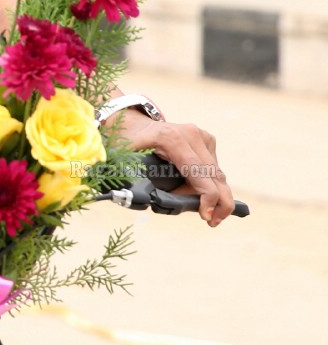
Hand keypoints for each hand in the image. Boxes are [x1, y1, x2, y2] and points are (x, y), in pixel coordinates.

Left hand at [115, 110, 235, 227]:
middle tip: (213, 222)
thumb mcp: (124, 160)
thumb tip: (148, 205)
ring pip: (217, 173)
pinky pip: (213, 167)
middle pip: (215, 175)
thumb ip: (134, 181)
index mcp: (172, 139)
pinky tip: (200, 196)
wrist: (132, 122)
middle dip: (219, 202)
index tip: (205, 216)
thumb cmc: (127, 142)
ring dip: (215, 195)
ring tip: (205, 212)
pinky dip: (210, 184)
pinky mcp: (206, 139)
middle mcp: (191, 135)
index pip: (199, 172)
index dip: (206, 197)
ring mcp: (201, 135)